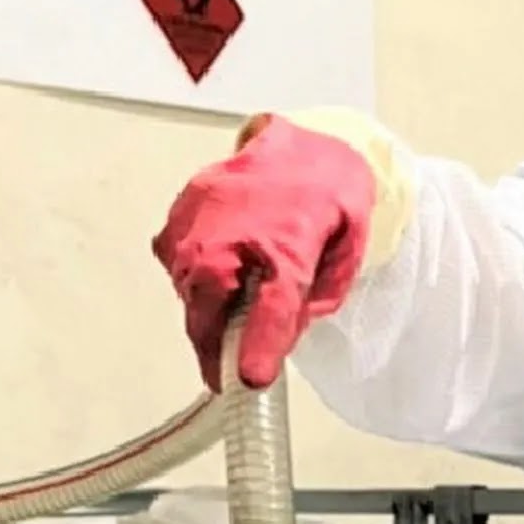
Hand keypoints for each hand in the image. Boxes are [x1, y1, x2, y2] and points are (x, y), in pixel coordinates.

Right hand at [152, 115, 376, 390]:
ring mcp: (199, 216)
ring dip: (206, 311)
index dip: (256, 349)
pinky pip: (178, 261)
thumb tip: (279, 342)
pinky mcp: (182, 208)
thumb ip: (313, 302)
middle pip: (207, 308)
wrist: (311, 140)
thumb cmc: (332, 199)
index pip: (269, 308)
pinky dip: (196, 277)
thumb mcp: (345, 255)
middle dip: (214, 345)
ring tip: (235, 309)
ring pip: (188, 288)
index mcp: (289, 240)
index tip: (245, 383)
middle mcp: (234, 228)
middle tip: (229, 373)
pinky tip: (224, 270)